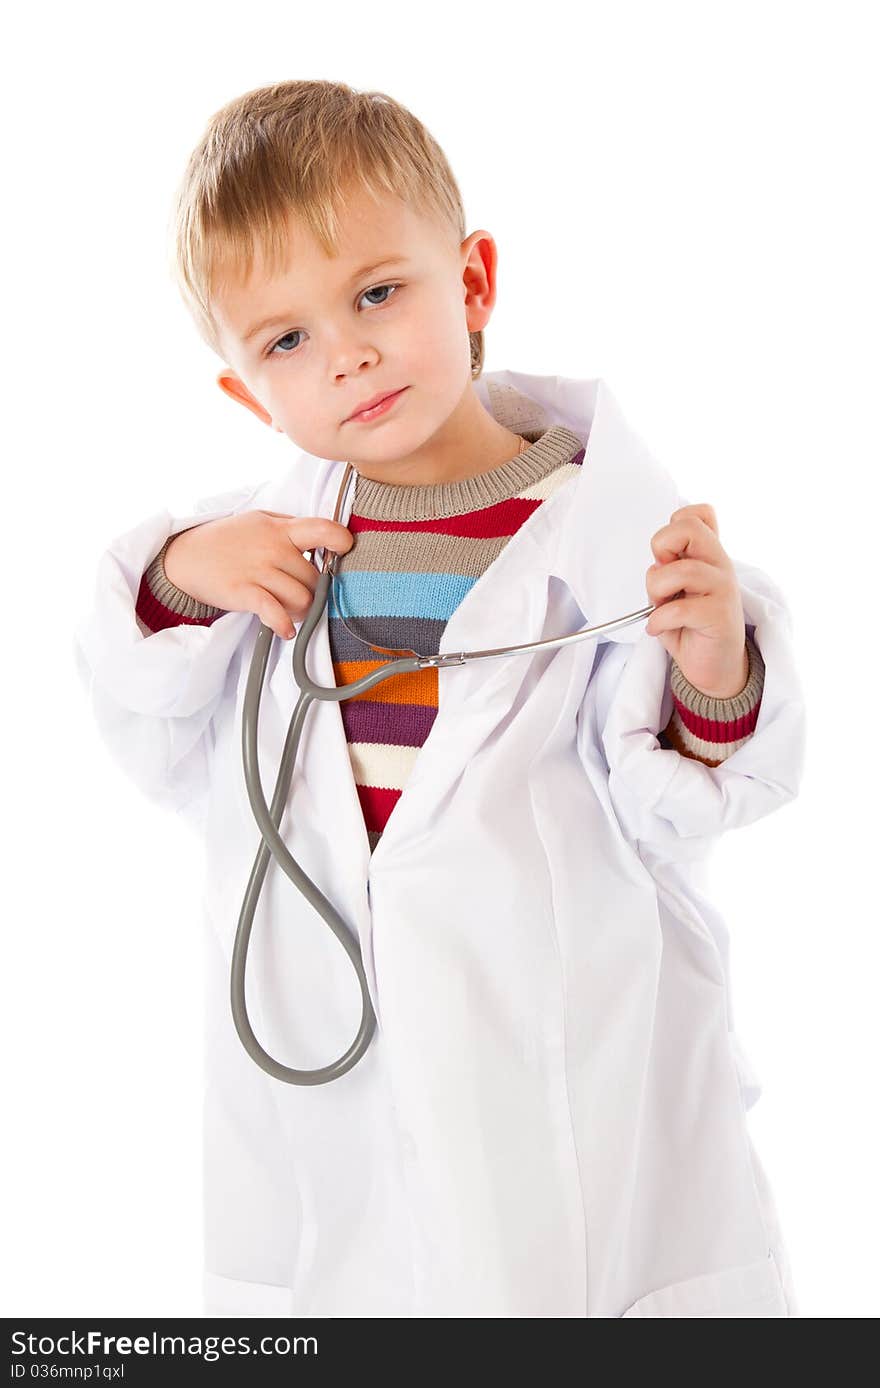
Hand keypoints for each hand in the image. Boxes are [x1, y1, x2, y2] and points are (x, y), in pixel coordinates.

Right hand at [163, 509, 354, 640]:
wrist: (184, 558)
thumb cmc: (225, 540)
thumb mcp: (258, 520)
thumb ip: (289, 527)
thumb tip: (323, 537)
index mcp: (280, 528)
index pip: (323, 529)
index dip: (341, 541)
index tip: (343, 551)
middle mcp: (273, 547)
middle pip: (315, 578)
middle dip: (314, 592)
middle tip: (303, 596)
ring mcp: (259, 570)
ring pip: (303, 599)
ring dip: (301, 611)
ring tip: (292, 612)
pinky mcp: (245, 593)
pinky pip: (277, 613)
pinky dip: (284, 625)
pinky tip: (285, 629)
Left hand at [644, 504, 748, 698]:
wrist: (715, 666)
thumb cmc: (690, 626)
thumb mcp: (674, 591)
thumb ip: (667, 568)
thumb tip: (657, 560)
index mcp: (708, 554)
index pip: (697, 514)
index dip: (671, 529)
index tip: (667, 558)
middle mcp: (720, 564)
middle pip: (687, 528)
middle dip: (661, 549)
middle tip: (662, 578)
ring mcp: (723, 588)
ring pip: (679, 571)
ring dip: (656, 592)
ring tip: (659, 608)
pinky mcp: (720, 615)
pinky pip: (679, 609)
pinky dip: (658, 621)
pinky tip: (657, 629)